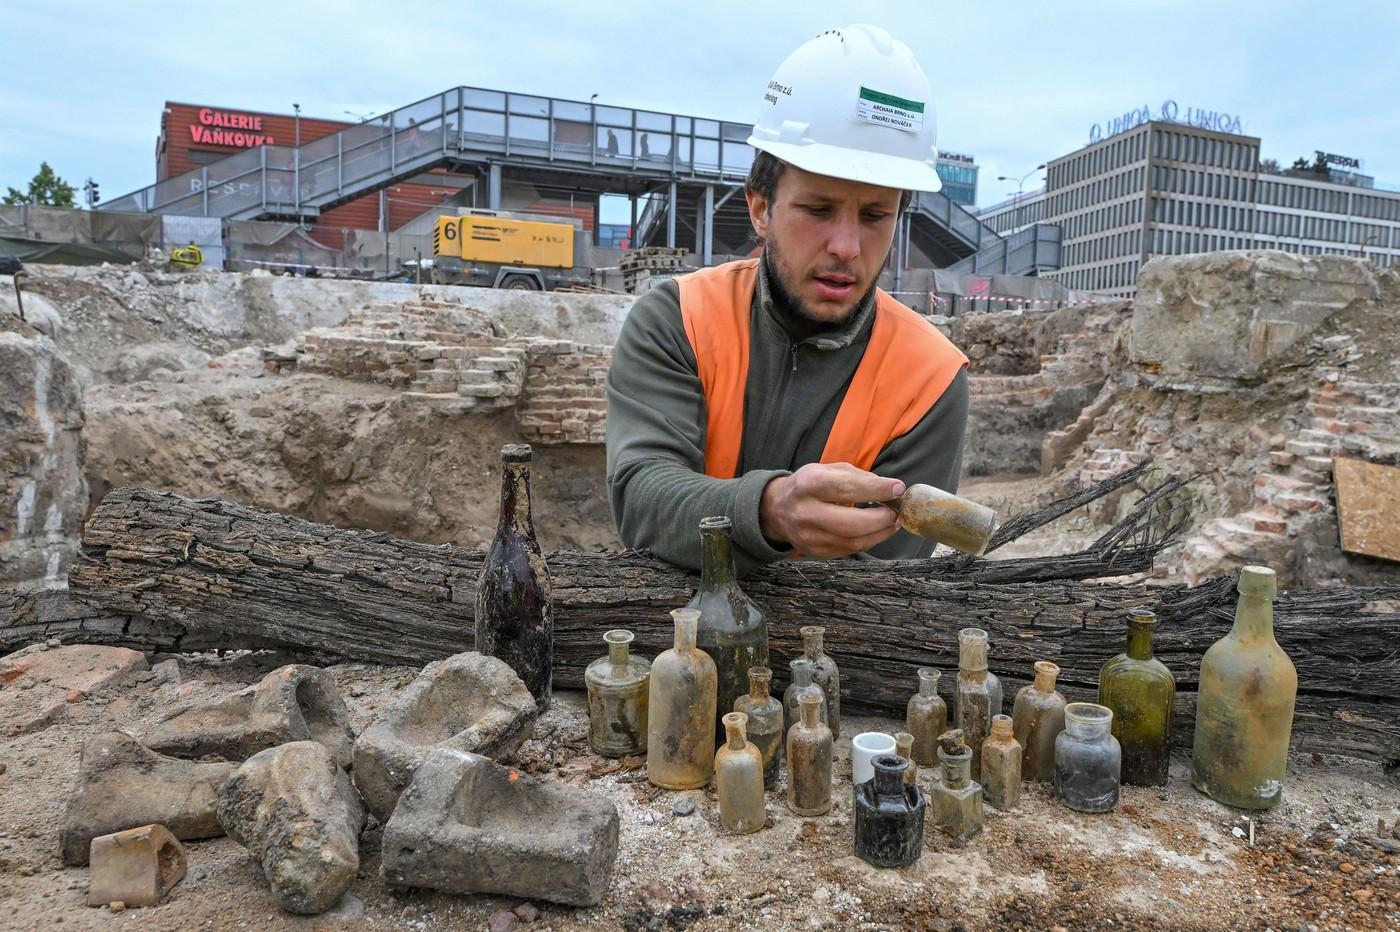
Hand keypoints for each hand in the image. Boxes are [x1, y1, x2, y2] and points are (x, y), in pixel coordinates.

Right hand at [759, 463, 904, 558]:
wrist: (777, 509)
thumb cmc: (809, 485)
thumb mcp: (827, 470)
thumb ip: (857, 476)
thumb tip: (889, 489)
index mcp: (808, 484)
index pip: (846, 488)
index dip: (876, 489)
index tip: (898, 488)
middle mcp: (805, 512)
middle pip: (851, 523)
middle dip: (881, 519)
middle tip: (895, 512)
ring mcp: (808, 537)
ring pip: (852, 542)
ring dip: (879, 533)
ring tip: (892, 522)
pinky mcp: (815, 552)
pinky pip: (849, 550)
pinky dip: (868, 541)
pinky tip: (876, 531)